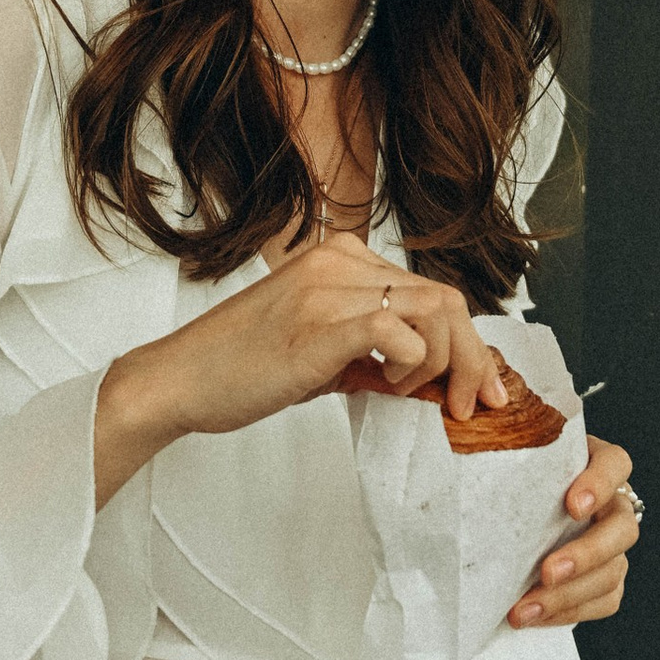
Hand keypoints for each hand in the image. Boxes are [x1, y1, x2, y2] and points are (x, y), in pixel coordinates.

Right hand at [94, 238, 506, 503]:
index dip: (468, 341)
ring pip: (433, 311)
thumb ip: (371, 347)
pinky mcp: (318, 324)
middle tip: (475, 403)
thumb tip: (430, 377)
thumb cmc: (240, 367)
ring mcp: (328, 288)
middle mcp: (338, 261)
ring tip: (411, 394)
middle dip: (473, 357)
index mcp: (339, 257)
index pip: (430, 289)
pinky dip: (409, 366)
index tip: (480, 384)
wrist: (179, 381)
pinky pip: (397, 333)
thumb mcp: (317, 345)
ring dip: (442, 364)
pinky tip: (383, 384)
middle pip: (445, 298)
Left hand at [508, 434, 638, 629]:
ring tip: (526, 607)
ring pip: (613, 571)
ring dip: (570, 595)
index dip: (600, 484)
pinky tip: (535, 615)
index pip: (615, 464)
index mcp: (595, 464)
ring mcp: (612, 543)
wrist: (517, 507)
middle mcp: (611, 504)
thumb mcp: (513, 449)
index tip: (572, 504)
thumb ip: (500, 440)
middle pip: (622, 528)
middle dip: (587, 554)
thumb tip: (460, 434)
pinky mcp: (606, 576)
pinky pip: (604, 599)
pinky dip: (570, 612)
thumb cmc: (516, 474)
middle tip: (548, 571)